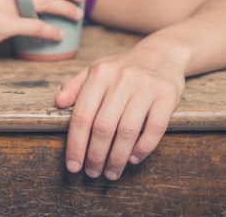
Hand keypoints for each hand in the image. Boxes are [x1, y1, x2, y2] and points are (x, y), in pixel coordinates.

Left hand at [54, 43, 185, 179]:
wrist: (161, 54)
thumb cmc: (122, 68)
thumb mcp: (96, 70)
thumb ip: (75, 86)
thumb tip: (58, 102)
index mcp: (100, 73)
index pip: (82, 114)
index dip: (76, 143)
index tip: (73, 165)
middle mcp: (122, 78)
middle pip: (103, 126)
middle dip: (95, 155)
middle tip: (92, 172)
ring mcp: (146, 86)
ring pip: (127, 131)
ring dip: (117, 158)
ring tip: (111, 173)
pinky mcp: (167, 95)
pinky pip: (155, 129)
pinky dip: (142, 148)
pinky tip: (133, 159)